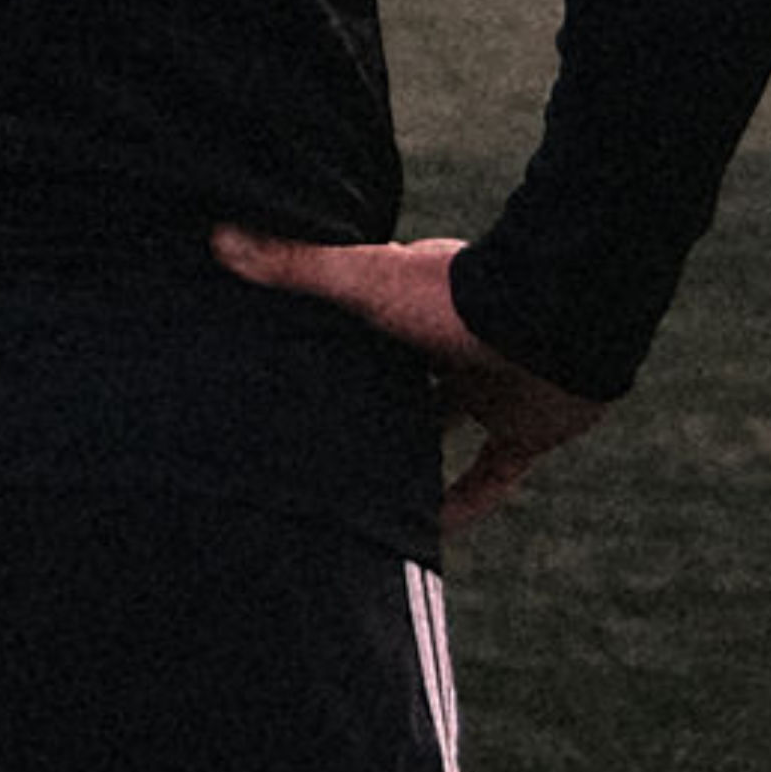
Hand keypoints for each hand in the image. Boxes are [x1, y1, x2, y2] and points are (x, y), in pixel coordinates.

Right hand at [211, 228, 607, 532]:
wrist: (552, 327)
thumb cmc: (454, 297)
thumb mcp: (364, 279)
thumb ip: (296, 266)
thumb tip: (218, 236)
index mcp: (417, 304)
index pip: (370, 325)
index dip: (340, 344)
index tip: (296, 365)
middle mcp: (453, 346)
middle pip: (407, 380)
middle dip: (374, 404)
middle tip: (321, 440)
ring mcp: (491, 389)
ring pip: (447, 428)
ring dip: (415, 455)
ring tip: (363, 489)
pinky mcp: (525, 431)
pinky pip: (493, 477)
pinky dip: (466, 504)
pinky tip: (432, 535)